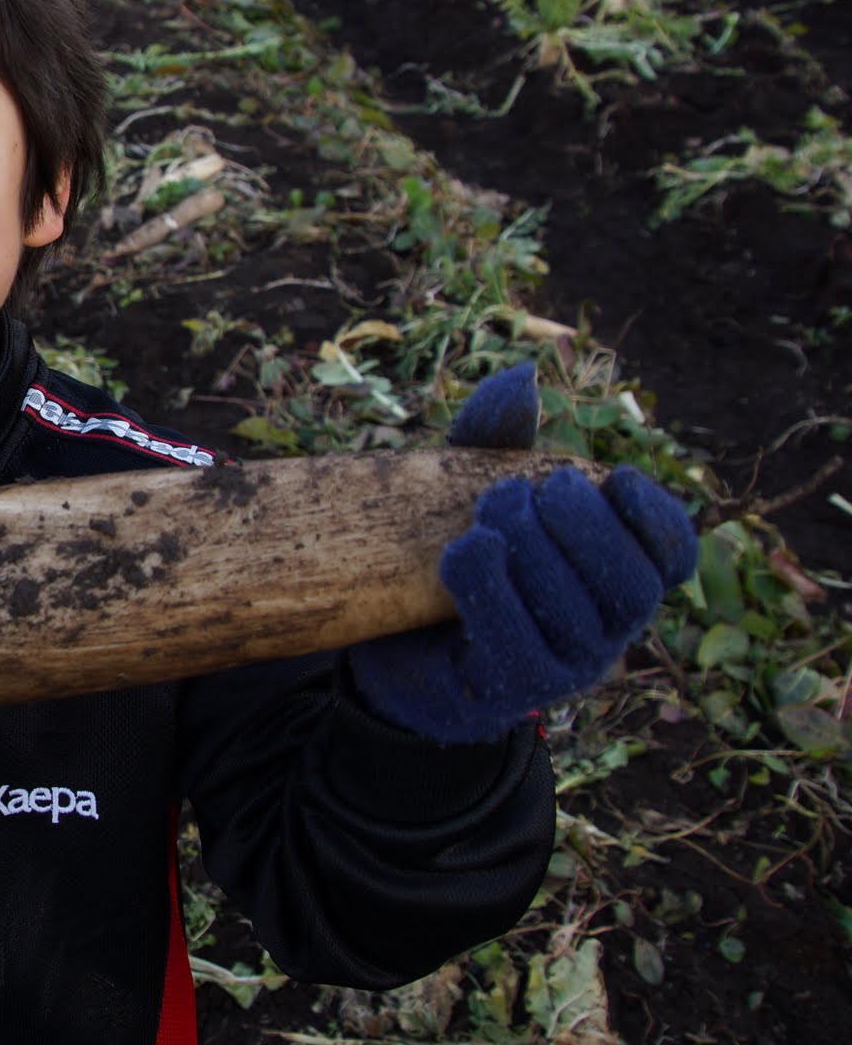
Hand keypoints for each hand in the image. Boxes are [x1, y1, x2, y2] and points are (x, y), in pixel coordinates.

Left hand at [348, 364, 698, 743]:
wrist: (395, 647)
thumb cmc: (452, 558)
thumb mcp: (469, 489)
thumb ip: (497, 440)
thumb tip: (523, 377)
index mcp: (614, 577)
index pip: (671, 554)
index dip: (655, 516)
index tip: (611, 476)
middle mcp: (604, 627)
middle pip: (631, 583)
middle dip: (583, 525)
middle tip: (525, 489)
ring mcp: (563, 665)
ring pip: (578, 614)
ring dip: (535, 551)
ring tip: (490, 510)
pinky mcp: (510, 689)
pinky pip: (517, 644)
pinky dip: (491, 588)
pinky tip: (466, 549)